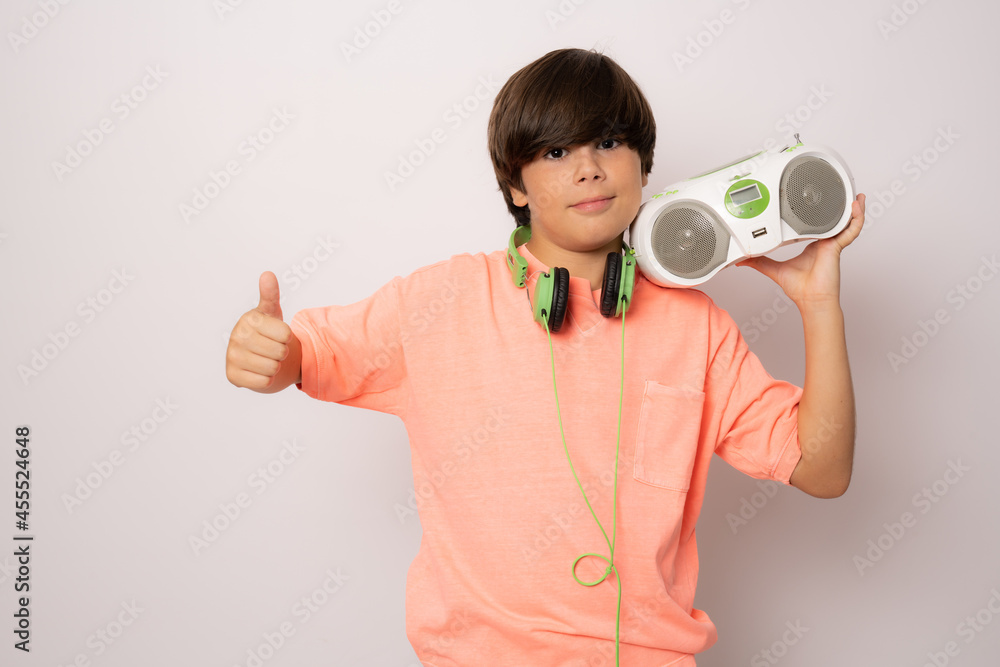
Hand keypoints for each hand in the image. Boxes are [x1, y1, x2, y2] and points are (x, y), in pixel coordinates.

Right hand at [226, 271, 294, 390]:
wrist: (254, 355)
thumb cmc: (266, 331)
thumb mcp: (271, 312)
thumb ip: (270, 294)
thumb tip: (267, 274)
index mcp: (249, 319)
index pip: (286, 335)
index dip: (287, 338)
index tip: (277, 335)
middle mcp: (237, 337)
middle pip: (280, 352)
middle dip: (281, 353)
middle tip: (272, 348)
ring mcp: (232, 357)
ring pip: (273, 368)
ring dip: (275, 367)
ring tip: (266, 359)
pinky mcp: (232, 376)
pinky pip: (263, 382)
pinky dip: (267, 380)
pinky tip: (258, 371)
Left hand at [736, 193, 865, 307]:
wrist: (811, 299)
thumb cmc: (800, 288)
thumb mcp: (774, 270)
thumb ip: (759, 262)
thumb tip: (743, 259)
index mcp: (812, 245)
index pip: (817, 225)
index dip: (818, 214)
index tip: (815, 202)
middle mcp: (824, 243)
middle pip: (835, 221)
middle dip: (840, 208)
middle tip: (841, 192)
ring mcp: (833, 244)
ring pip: (847, 223)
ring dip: (852, 210)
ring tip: (855, 197)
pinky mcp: (837, 247)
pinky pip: (851, 230)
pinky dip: (856, 219)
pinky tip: (856, 207)